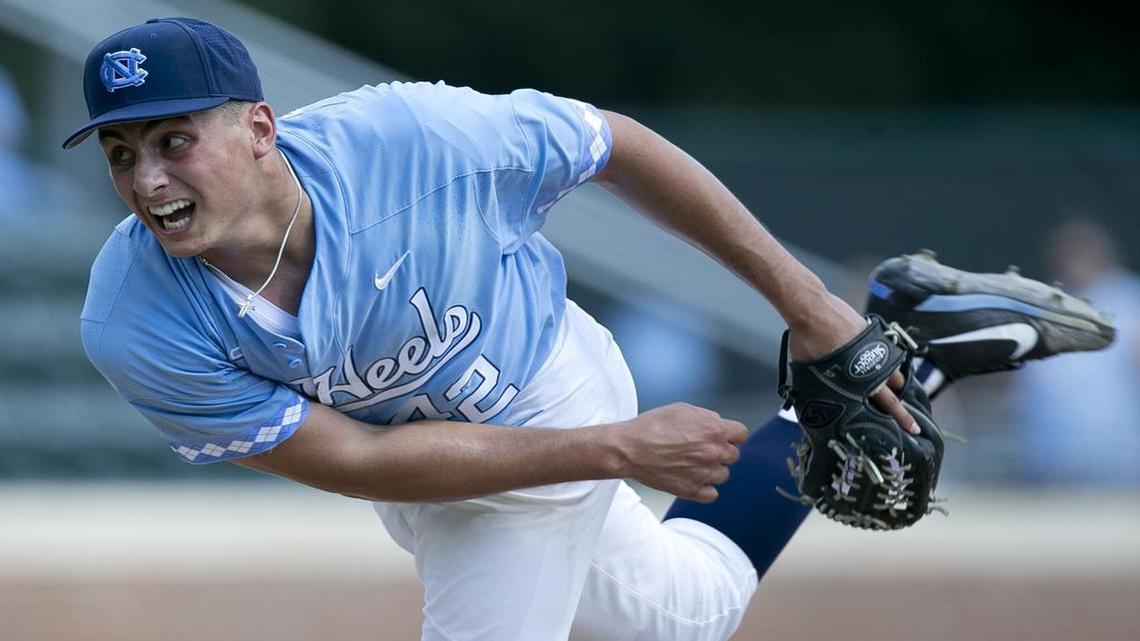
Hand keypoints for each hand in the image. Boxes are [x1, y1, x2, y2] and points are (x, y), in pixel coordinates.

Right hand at [614, 403, 748, 501]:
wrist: (629, 448)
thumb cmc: (652, 426)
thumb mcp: (682, 409)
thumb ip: (707, 417)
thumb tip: (719, 424)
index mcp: (714, 430)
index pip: (741, 434)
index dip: (730, 434)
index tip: (722, 436)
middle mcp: (713, 453)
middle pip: (733, 455)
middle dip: (720, 450)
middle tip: (699, 448)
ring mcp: (704, 473)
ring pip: (723, 475)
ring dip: (712, 469)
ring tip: (692, 463)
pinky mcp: (692, 491)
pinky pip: (712, 494)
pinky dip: (705, 488)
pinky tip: (693, 478)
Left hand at [786, 293, 919, 434]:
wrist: (812, 310)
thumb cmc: (806, 341)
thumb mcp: (810, 372)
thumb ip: (820, 387)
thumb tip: (818, 397)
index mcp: (859, 380)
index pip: (887, 403)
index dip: (900, 417)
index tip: (913, 429)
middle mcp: (872, 366)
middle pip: (895, 390)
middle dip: (902, 406)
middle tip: (909, 419)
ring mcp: (875, 348)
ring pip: (892, 370)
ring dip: (893, 380)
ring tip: (892, 388)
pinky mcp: (872, 332)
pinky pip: (883, 351)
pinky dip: (882, 358)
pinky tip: (877, 360)